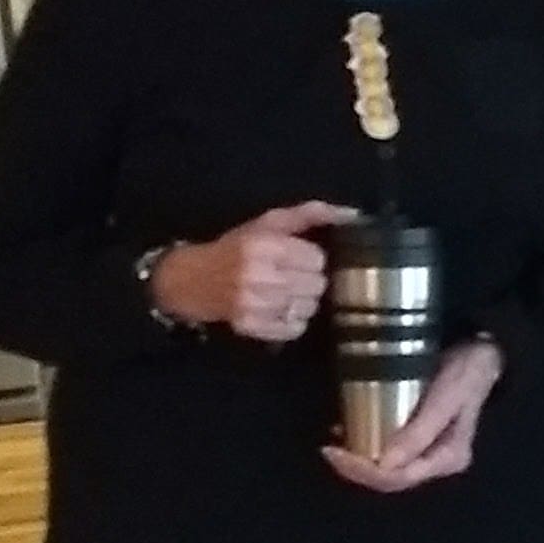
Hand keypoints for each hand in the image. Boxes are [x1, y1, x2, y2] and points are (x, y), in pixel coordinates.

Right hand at [152, 201, 353, 342]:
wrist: (191, 279)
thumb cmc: (236, 247)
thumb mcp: (268, 223)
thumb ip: (311, 213)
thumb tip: (352, 214)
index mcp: (263, 246)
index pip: (317, 259)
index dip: (312, 258)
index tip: (299, 258)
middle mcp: (258, 276)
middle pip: (316, 285)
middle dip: (310, 279)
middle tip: (293, 276)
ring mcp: (253, 305)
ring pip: (309, 308)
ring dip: (304, 300)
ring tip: (286, 292)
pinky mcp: (250, 327)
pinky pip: (294, 329)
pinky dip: (293, 320)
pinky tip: (280, 309)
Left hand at [321, 338, 501, 491]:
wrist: (483, 351)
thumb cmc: (466, 371)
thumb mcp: (445, 397)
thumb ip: (420, 431)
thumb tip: (384, 464)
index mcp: (449, 458)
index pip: (399, 478)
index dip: (363, 471)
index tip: (333, 451)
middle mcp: (438, 462)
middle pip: (391, 478)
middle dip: (357, 468)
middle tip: (328, 449)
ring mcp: (429, 451)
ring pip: (387, 468)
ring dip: (358, 459)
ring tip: (334, 442)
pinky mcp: (420, 439)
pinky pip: (388, 452)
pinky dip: (365, 445)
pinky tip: (348, 431)